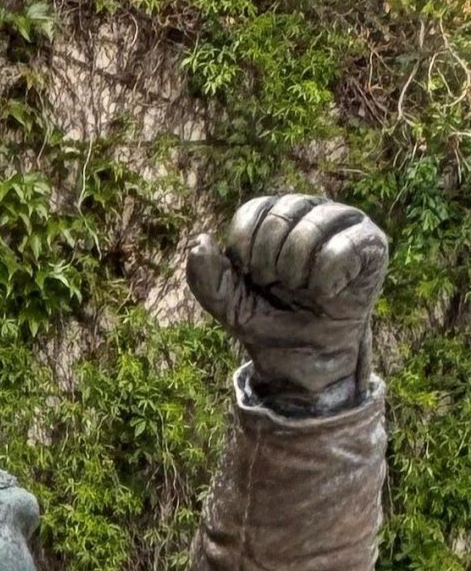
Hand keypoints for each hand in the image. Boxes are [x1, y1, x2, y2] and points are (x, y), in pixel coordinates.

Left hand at [186, 193, 386, 414]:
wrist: (306, 358)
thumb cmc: (272, 322)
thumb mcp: (232, 307)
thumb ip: (210, 279)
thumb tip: (197, 242)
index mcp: (275, 219)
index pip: (252, 212)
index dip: (245, 251)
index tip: (254, 278)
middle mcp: (310, 211)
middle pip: (279, 218)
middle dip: (268, 265)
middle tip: (282, 287)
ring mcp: (344, 222)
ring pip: (310, 230)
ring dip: (297, 275)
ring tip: (305, 290)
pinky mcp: (372, 242)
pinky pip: (342, 248)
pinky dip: (326, 281)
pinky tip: (329, 293)